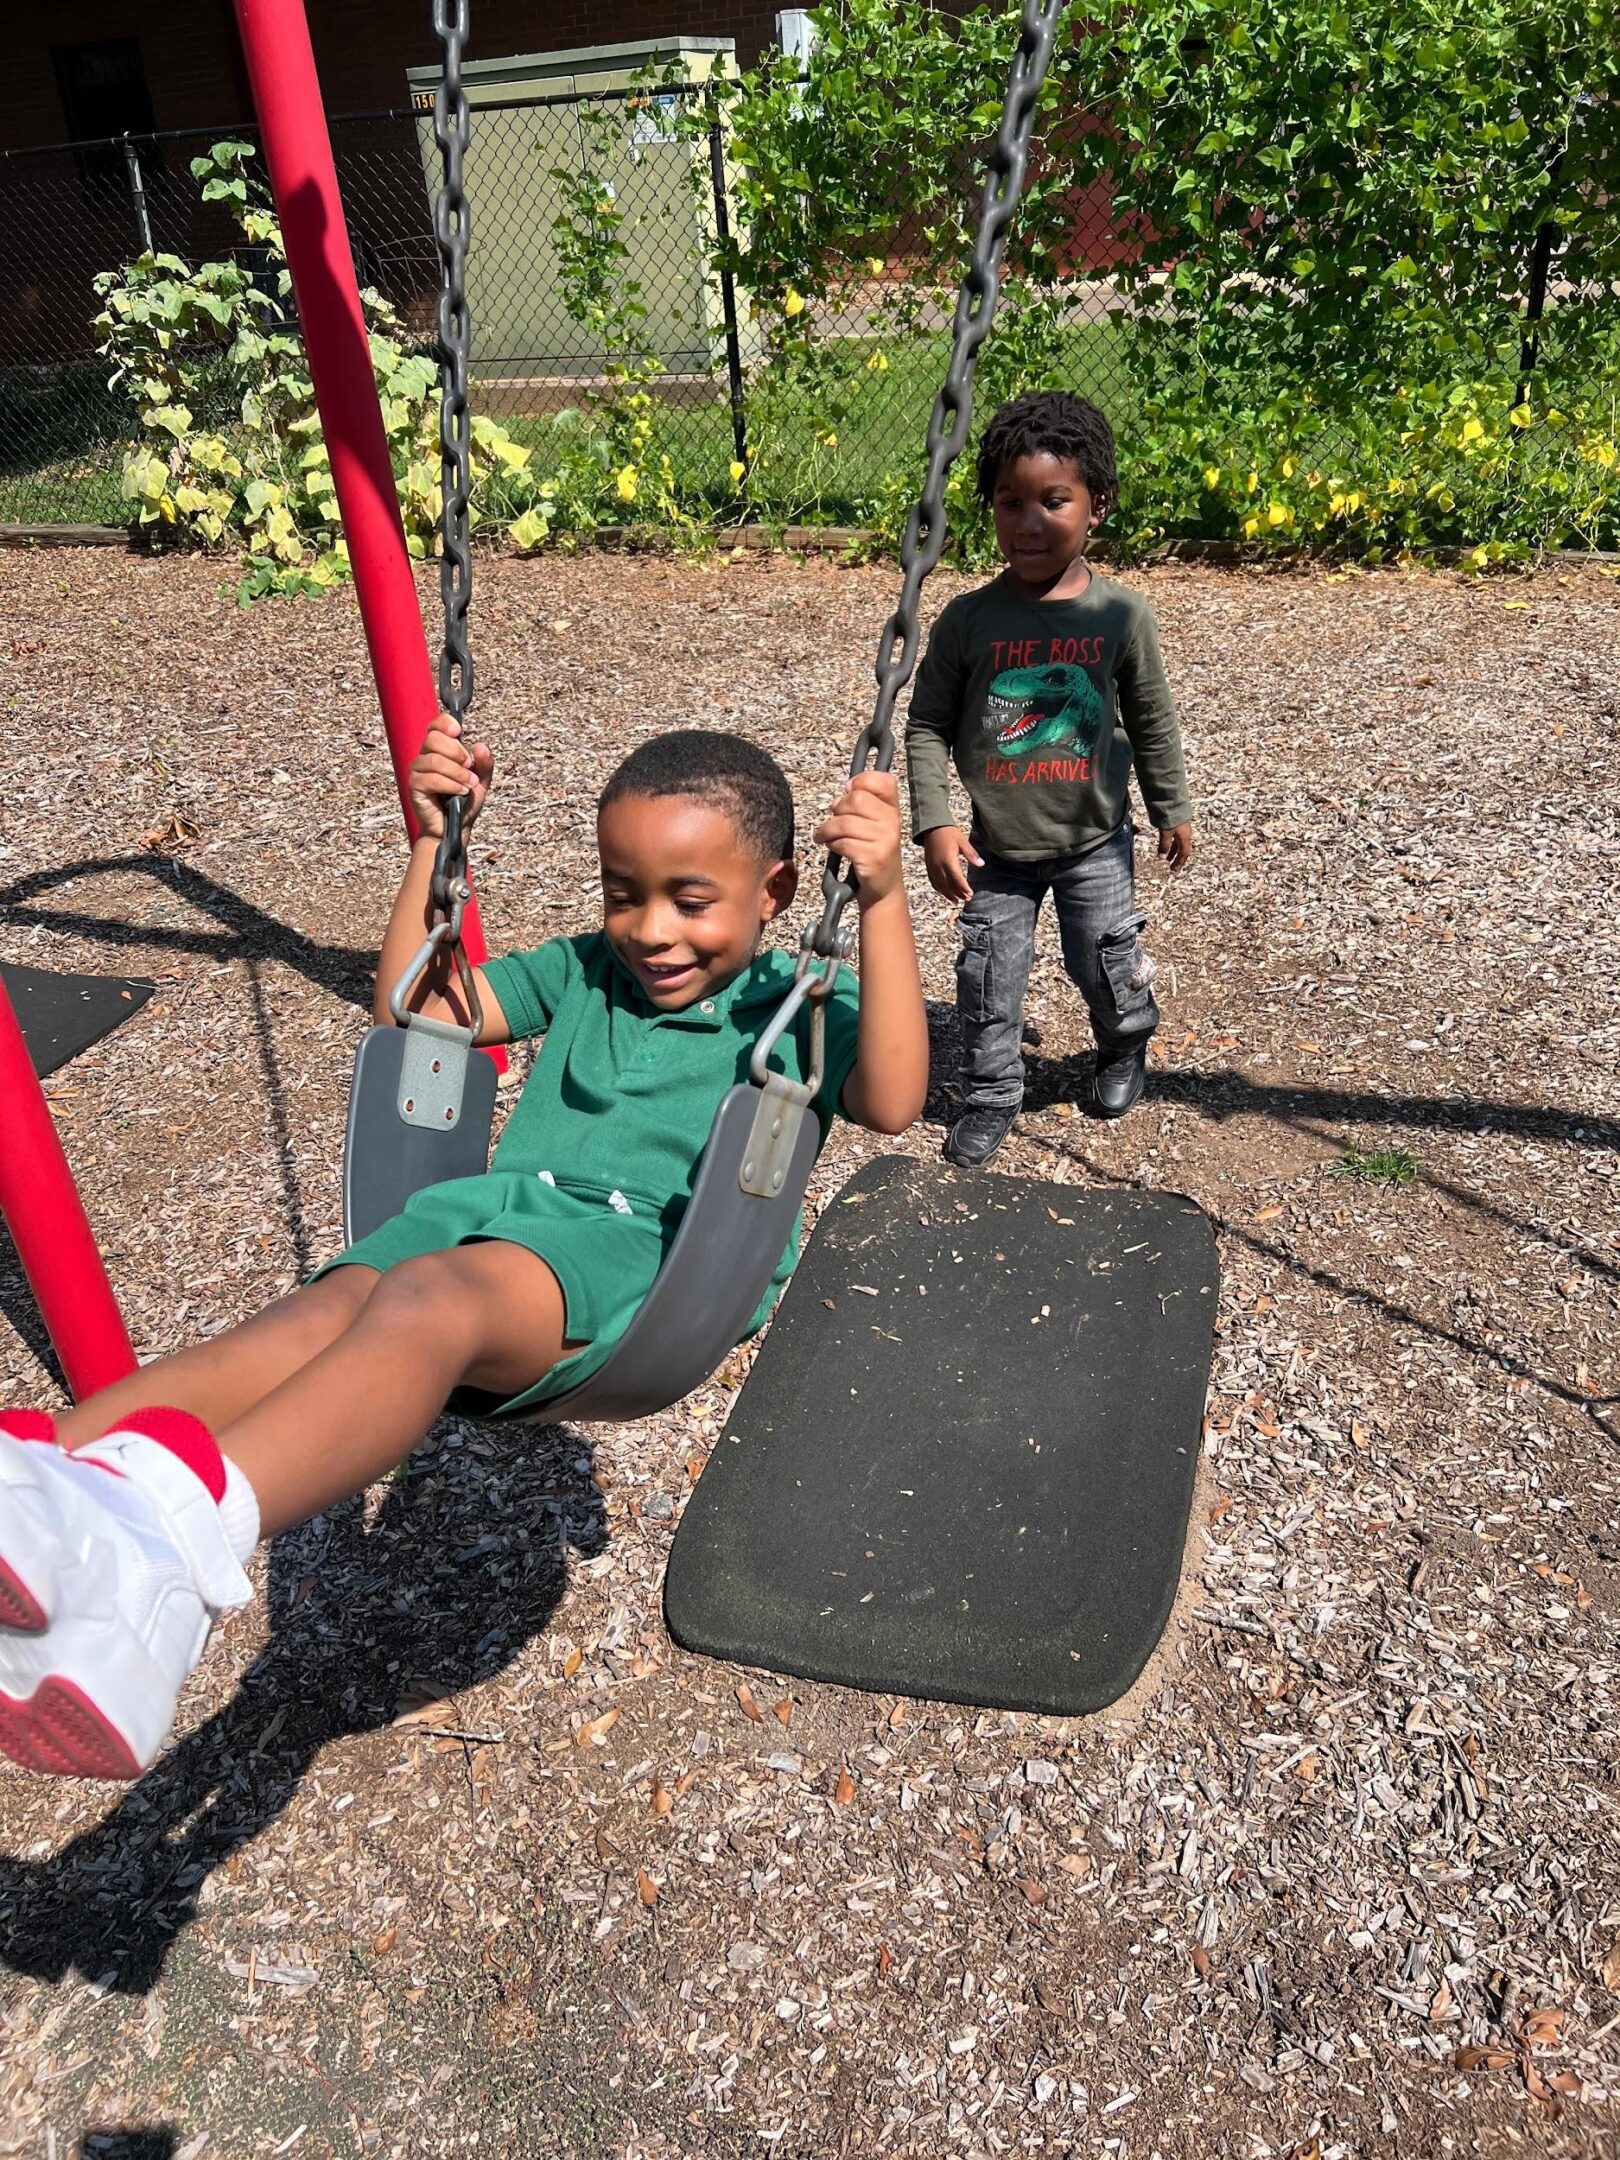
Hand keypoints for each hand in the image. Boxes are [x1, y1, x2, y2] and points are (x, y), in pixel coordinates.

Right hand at [408, 717, 492, 839]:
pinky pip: (431, 779)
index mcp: (439, 750)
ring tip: (469, 785)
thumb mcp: (480, 781)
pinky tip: (461, 791)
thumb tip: (481, 746)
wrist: (456, 828)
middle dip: (457, 752)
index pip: (435, 726)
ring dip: (457, 772)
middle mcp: (425, 757)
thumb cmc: (464, 803)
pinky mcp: (415, 788)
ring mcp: (418, 772)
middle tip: (469, 767)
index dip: (445, 723)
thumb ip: (484, 764)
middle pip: (434, 739)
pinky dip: (451, 784)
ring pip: (434, 760)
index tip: (459, 731)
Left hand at [814, 770, 903, 909]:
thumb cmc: (873, 854)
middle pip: (856, 799)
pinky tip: (833, 848)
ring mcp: (885, 840)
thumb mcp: (874, 827)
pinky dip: (832, 845)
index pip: (883, 781)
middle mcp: (893, 822)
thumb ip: (860, 808)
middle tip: (833, 820)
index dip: (861, 780)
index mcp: (893, 809)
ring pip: (844, 823)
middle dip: (837, 809)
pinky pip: (843, 843)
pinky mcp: (874, 857)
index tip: (848, 790)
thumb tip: (838, 798)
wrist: (883, 890)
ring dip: (827, 830)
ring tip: (824, 836)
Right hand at [921, 824, 982, 904]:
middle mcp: (939, 865)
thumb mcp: (963, 841)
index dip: (964, 888)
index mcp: (948, 859)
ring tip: (956, 900)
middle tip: (966, 899)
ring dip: (948, 894)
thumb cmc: (949, 832)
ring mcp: (932, 867)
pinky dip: (939, 889)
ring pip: (939, 885)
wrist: (932, 826)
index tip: (970, 894)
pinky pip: (933, 881)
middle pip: (948, 885)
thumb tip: (981, 864)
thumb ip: (971, 854)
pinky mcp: (928, 866)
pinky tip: (945, 892)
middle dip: (957, 894)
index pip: (957, 878)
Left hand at [1157, 822, 1194, 871]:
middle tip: (1170, 865)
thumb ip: (1164, 845)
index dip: (1179, 862)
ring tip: (1165, 857)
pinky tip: (1165, 844)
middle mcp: (1185, 833)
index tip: (1173, 870)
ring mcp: (1182, 828)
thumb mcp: (1166, 833)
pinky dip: (1170, 843)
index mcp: (1185, 837)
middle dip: (1176, 858)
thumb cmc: (1170, 817)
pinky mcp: (1177, 823)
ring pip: (1178, 842)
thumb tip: (1162, 858)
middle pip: (1182, 849)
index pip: (1184, 853)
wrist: (1172, 801)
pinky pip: (1175, 837)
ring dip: (1172, 850)